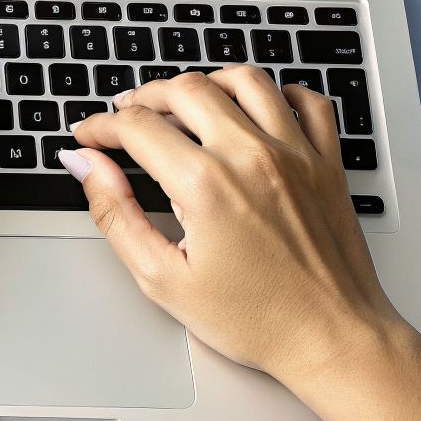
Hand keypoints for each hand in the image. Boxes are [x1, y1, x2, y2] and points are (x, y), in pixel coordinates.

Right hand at [66, 65, 400, 380]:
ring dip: (205, 82)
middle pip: (186, 89)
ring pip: (245, 80)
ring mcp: (296, 154)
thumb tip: (87, 166)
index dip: (101, 127)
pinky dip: (278, 93)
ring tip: (184, 101)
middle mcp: (252, 157)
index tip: (89, 136)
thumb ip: (115, 214)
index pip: (138, 127)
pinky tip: (256, 110)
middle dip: (144, 97)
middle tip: (126, 116)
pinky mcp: (328, 163)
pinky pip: (308, 101)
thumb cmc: (255, 320)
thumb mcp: (162, 278)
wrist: (333, 340)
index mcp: (206, 185)